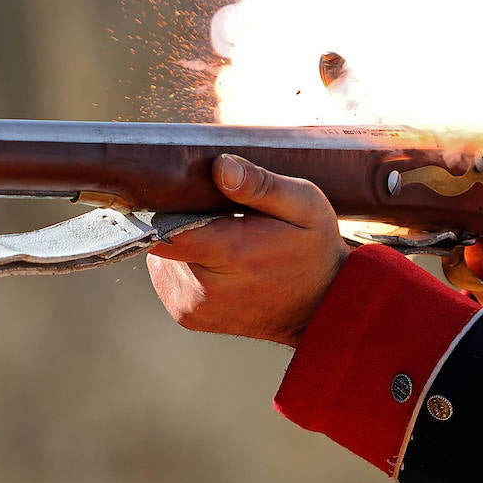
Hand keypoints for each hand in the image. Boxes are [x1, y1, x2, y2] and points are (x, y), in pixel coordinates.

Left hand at [146, 154, 352, 346]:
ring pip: (162, 255)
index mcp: (231, 254)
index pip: (165, 228)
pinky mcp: (186, 315)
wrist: (320, 307)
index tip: (190, 194)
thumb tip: (221, 167)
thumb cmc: (312, 249)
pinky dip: (185, 263)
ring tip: (224, 241)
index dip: (169, 205)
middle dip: (185, 221)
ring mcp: (192, 306)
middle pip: (164, 238)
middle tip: (223, 217)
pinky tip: (218, 262)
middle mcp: (204, 288)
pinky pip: (167, 274)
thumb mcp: (304, 205)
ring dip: (186, 243)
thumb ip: (261, 185)